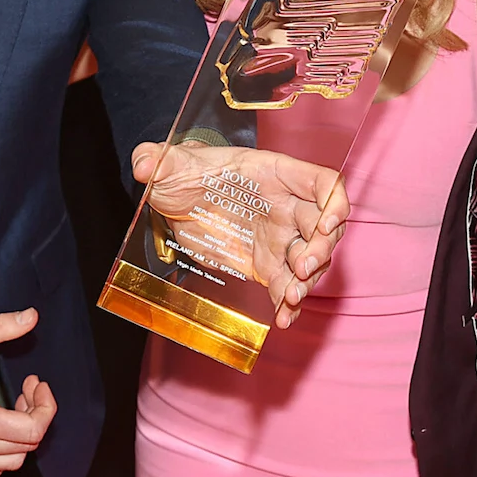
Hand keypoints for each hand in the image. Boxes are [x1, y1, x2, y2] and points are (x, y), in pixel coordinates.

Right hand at [0, 309, 55, 476]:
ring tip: (14, 407)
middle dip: (36, 416)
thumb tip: (31, 316)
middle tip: (28, 390)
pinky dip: (3, 450)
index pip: (31, 431)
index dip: (46, 407)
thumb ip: (0, 328)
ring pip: (10, 463)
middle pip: (26, 447)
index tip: (37, 383)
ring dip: (21, 436)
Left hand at [132, 141, 349, 328]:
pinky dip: (288, 303)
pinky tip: (283, 317)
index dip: (334, 201)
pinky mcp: (267, 266)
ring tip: (291, 298)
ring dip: (308, 280)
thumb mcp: (169, 164)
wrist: (180, 202)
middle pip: (324, 225)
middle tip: (302, 267)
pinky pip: (286, 285)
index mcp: (275, 174)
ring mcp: (281, 238)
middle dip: (322, 248)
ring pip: (311, 259)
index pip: (321, 182)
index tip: (327, 221)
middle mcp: (287, 206)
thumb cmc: (185, 174)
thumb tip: (143, 163)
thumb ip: (158, 159)